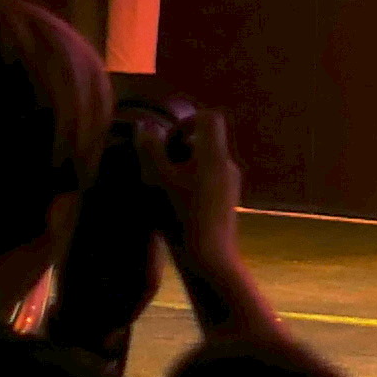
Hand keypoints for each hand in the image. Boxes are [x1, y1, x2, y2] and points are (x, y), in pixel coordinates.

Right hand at [155, 106, 246, 270]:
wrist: (207, 259)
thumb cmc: (180, 215)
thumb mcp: (157, 178)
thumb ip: (150, 148)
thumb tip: (146, 126)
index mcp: (215, 154)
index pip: (209, 118)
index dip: (185, 121)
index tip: (166, 141)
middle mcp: (227, 166)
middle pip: (204, 142)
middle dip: (177, 150)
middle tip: (157, 168)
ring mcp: (230, 186)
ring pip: (204, 165)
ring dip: (181, 170)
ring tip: (160, 189)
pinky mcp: (226, 205)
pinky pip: (207, 184)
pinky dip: (189, 187)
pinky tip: (172, 207)